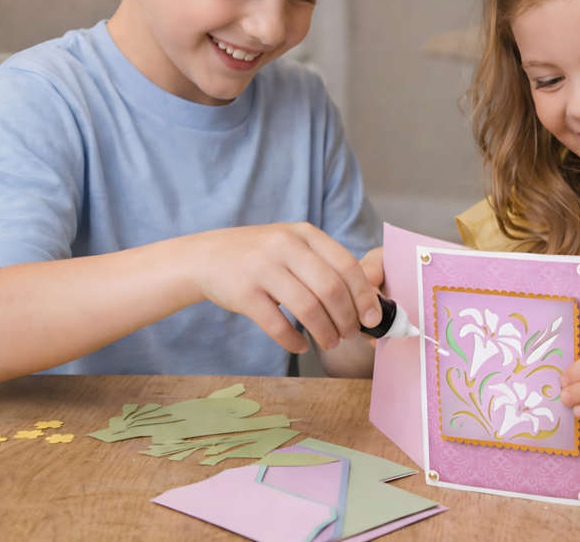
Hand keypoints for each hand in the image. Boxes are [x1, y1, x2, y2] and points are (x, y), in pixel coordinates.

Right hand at [196, 223, 382, 353]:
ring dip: (325, 332)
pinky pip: (277, 325)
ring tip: (329, 342)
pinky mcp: (243, 293)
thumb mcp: (293, 245)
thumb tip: (365, 302)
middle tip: (350, 334)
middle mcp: (284, 246)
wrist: (207, 256)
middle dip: (347, 318)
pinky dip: (294, 340)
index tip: (372, 318)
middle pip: (331, 289)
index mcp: (304, 233)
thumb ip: (325, 265)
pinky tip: (301, 345)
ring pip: (308, 309)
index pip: (346, 266)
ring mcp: (262, 268)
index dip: (364, 296)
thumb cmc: (260, 256)